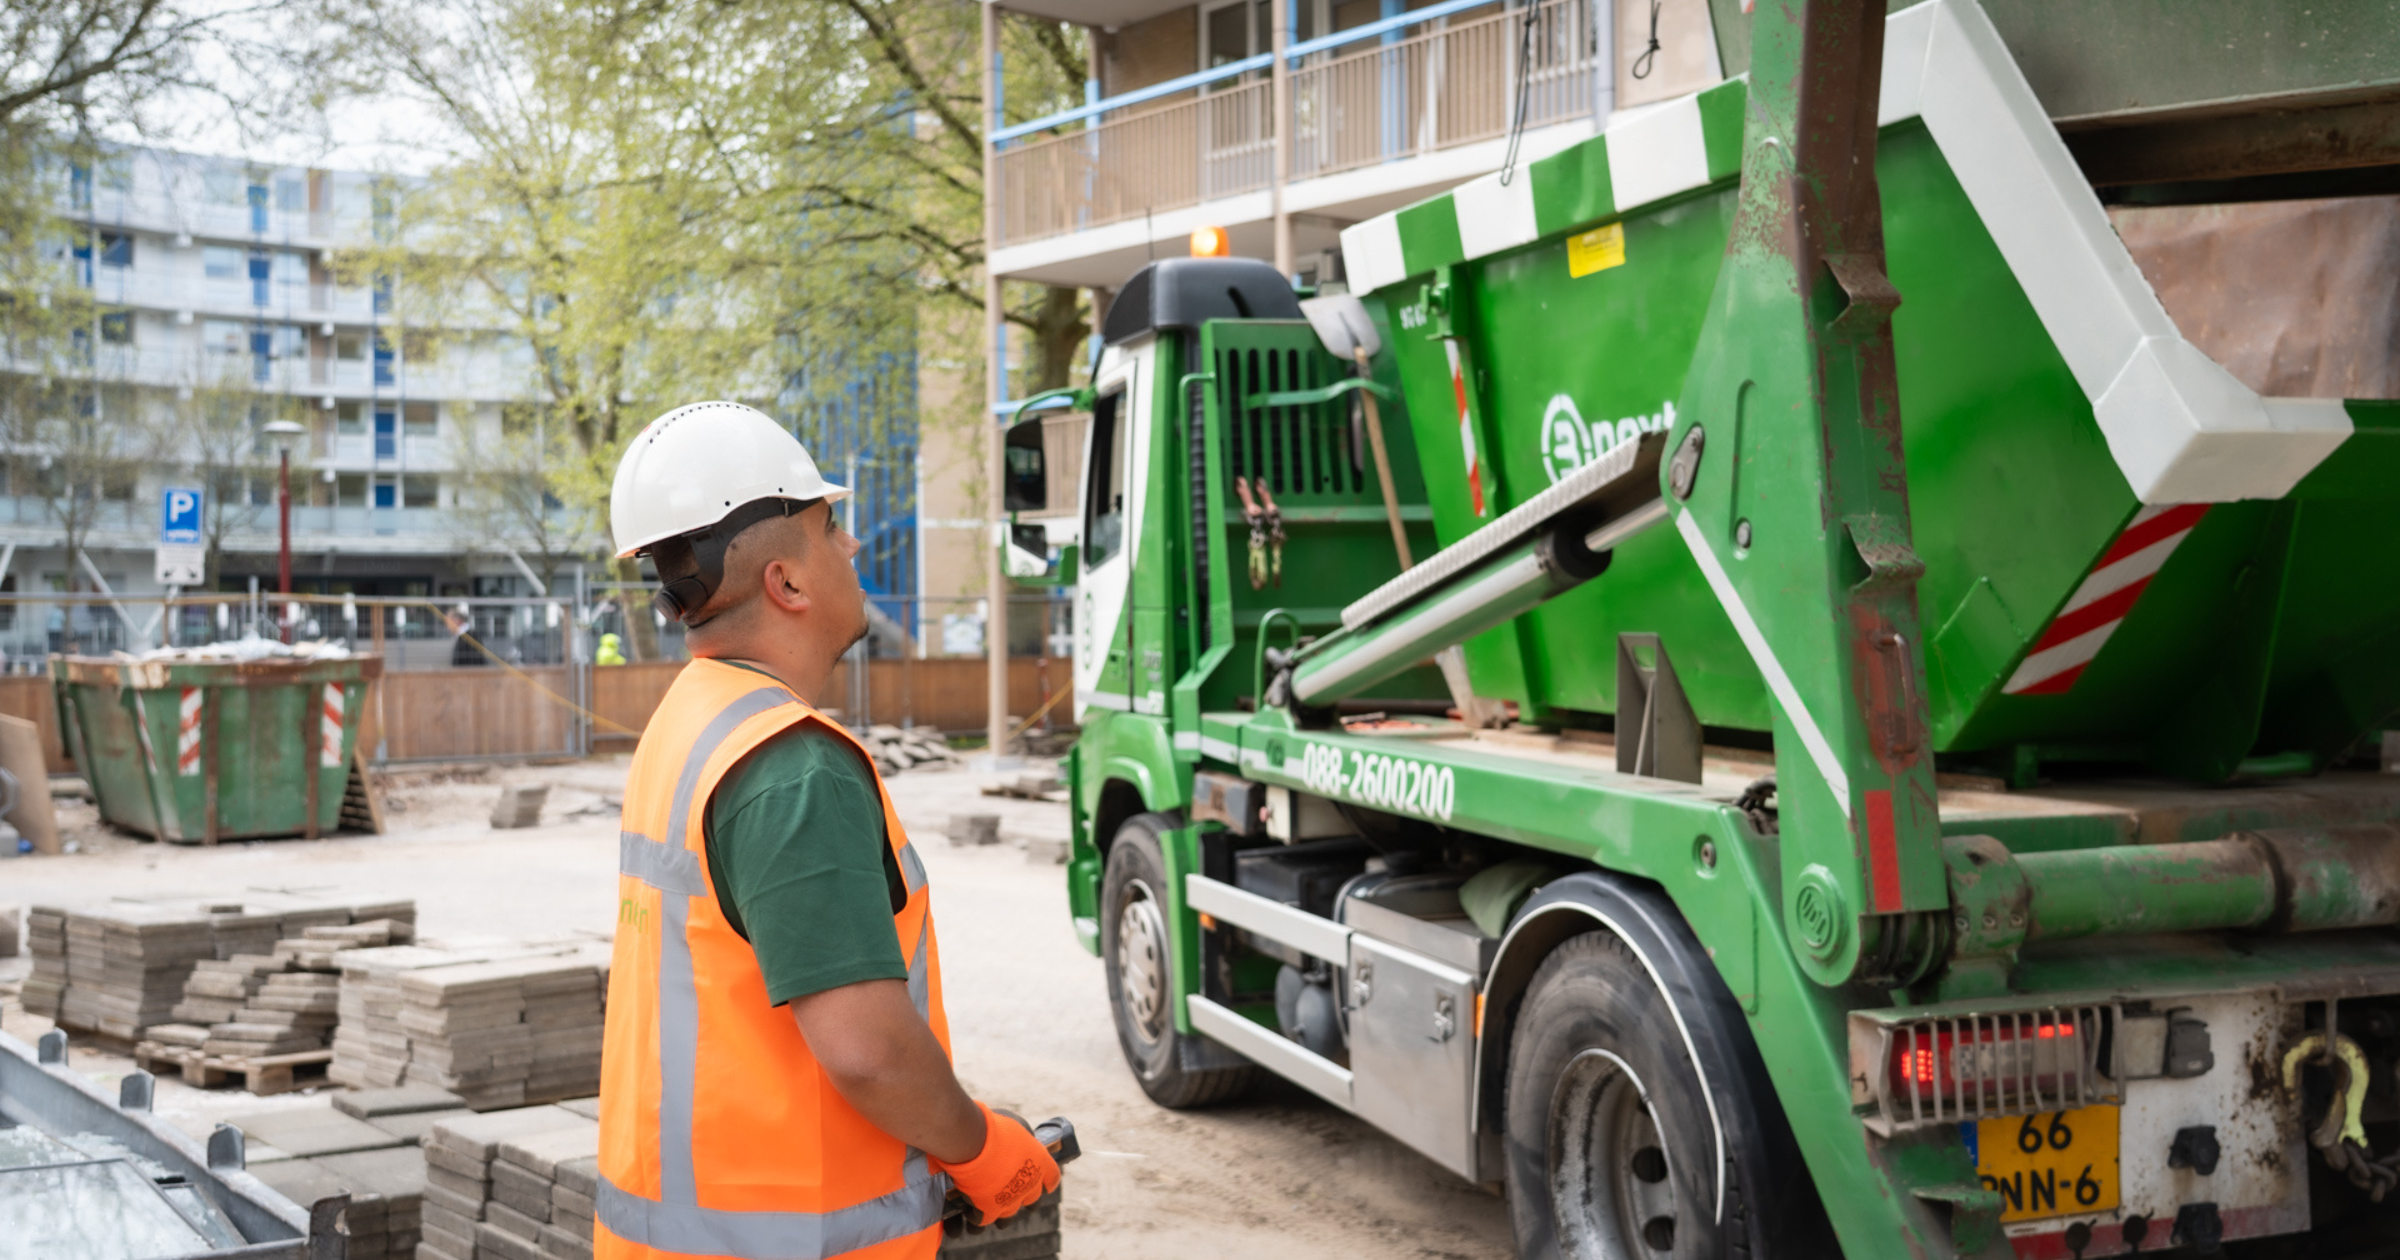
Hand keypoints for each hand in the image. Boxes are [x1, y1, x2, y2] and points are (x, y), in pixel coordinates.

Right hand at [935, 1103, 1060, 1224]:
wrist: (973, 1140)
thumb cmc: (994, 1126)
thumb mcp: (1017, 1125)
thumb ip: (1024, 1139)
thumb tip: (1024, 1143)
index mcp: (1041, 1163)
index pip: (1052, 1178)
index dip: (1047, 1182)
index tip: (1044, 1184)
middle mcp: (1029, 1185)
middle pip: (1032, 1200)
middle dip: (1023, 1198)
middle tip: (1012, 1192)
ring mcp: (1010, 1200)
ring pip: (1008, 1216)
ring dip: (1001, 1212)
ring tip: (992, 1208)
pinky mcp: (988, 1210)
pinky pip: (983, 1221)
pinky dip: (976, 1218)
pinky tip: (970, 1212)